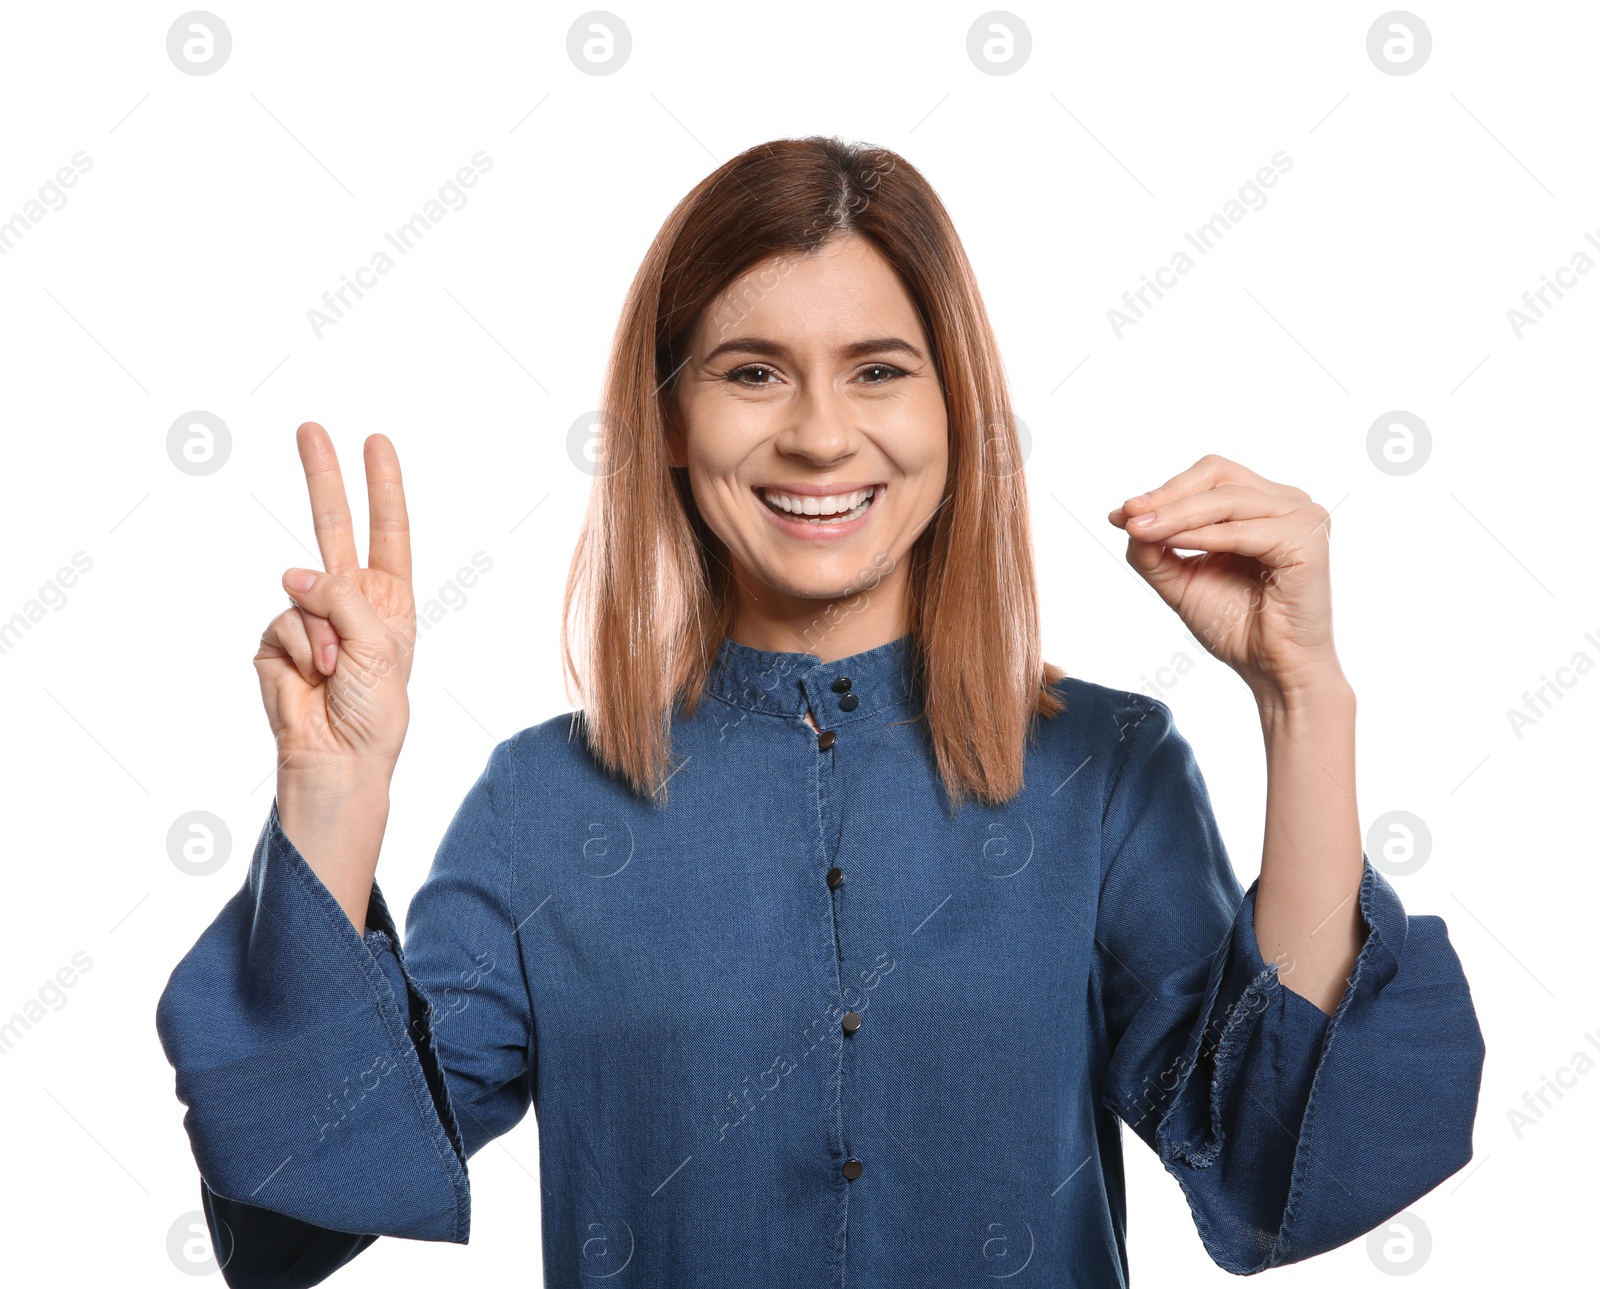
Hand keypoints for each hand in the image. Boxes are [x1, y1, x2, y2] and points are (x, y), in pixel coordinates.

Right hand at [254, 423, 414, 780]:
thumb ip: (341, 600)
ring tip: (333, 672)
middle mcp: (349, 601)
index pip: (387, 531)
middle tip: (310, 428)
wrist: (337, 759)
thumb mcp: (379, 648)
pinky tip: (308, 678)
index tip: (376, 441)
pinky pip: (281, 623)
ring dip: (320, 634)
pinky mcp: (276, 640)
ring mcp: (310, 618)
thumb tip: (294, 574)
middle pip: (334, 526)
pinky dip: (296, 650)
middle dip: (322, 478)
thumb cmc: (373, 710)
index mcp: (388, 600)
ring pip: (302, 591)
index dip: (382, 486)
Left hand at [1107, 454, 1340, 699]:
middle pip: (1218, 475)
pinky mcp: (1307, 542)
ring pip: (1227, 498)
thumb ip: (1154, 549)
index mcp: (1262, 505)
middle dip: (1168, 495)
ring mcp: (1303, 518)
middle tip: (1129, 517)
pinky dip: (1205, 536)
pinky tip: (1174, 543)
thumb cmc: (1237, 627)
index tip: (1119, 515)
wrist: (1273, 670)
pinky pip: (1245, 530)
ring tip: (1139, 531)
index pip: (1209, 478)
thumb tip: (1125, 516)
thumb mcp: (1182, 580)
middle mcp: (1287, 503)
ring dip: (1177, 514)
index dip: (1163, 491)